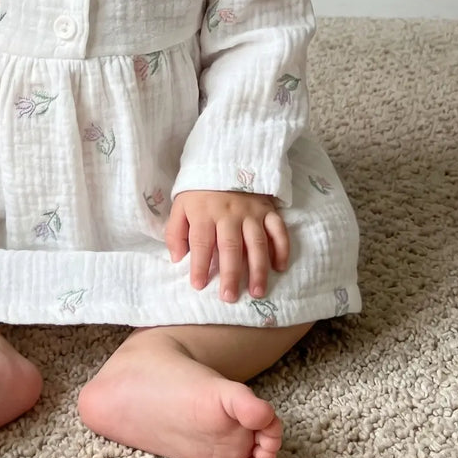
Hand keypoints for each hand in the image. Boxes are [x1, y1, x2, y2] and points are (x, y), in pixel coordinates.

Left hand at [165, 190, 288, 302]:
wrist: (223, 160)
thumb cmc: (199, 191)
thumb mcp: (180, 206)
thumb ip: (175, 232)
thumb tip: (177, 259)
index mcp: (204, 212)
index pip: (201, 242)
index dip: (199, 265)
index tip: (198, 286)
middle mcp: (229, 213)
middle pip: (230, 247)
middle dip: (230, 274)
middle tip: (229, 297)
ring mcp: (251, 212)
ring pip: (256, 243)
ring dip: (258, 269)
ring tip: (257, 292)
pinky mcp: (268, 209)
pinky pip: (278, 230)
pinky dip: (281, 248)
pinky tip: (279, 267)